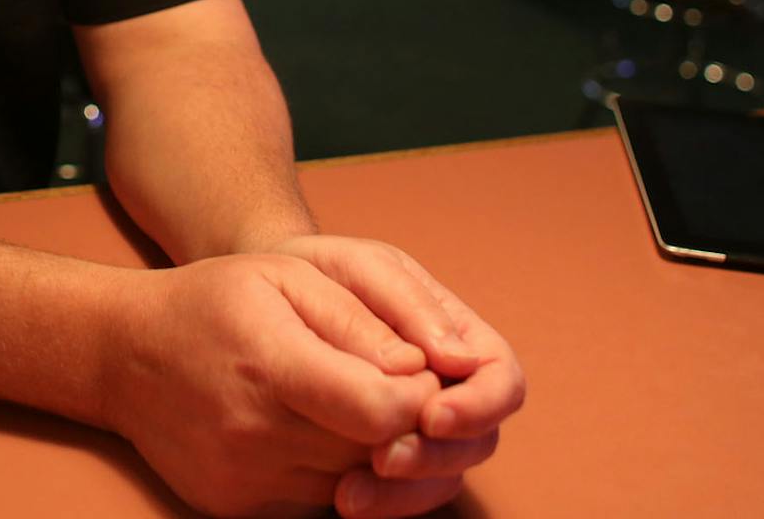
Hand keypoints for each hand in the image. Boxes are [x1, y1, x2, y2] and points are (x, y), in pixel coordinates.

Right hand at [98, 253, 441, 517]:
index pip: (381, 411)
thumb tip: (419, 368)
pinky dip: (329, 469)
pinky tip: (311, 428)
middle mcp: (255, 434)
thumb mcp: (285, 276)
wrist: (126, 355)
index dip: (419, 396)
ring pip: (350, 481)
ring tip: (346, 402)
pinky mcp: (238, 507)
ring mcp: (243, 480)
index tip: (417, 371)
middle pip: (374, 451)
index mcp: (271, 365)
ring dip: (366, 449)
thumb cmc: (214, 302)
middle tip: (388, 384)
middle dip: (400, 422)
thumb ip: (356, 319)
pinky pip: (316, 500)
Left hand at [270, 235, 526, 518]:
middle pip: (478, 440)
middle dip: (438, 456)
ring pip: (443, 476)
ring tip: (352, 489)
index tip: (432, 415)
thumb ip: (410, 303)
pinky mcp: (381, 455)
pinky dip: (380, 501)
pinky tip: (343, 497)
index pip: (501, 379)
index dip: (481, 405)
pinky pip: (403, 493)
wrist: (262, 299)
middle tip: (385, 457)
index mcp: (458, 336)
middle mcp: (447, 386)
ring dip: (406, 489)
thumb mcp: (362, 269)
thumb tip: (459, 360)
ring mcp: (418, 426)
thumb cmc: (322, 275)